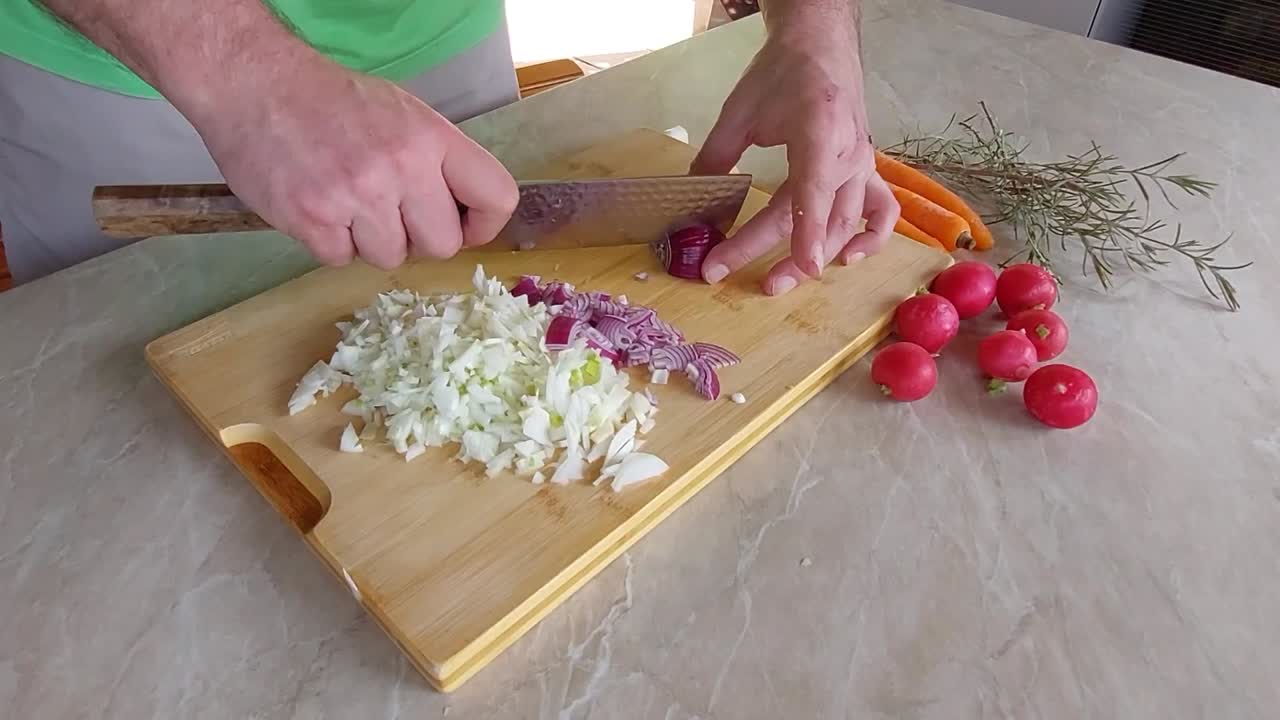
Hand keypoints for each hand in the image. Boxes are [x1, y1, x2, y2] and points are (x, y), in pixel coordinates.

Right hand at [193, 58, 518, 268]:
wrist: (253, 83)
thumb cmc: (331, 101)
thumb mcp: (402, 113)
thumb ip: (438, 162)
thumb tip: (464, 218)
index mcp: (431, 138)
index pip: (497, 196)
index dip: (484, 224)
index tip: (464, 226)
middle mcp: (400, 167)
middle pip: (442, 245)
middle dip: (419, 239)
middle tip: (391, 214)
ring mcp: (355, 195)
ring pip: (390, 258)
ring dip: (370, 241)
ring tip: (348, 204)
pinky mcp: (312, 219)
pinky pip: (341, 259)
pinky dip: (330, 243)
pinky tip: (319, 209)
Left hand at [691, 15, 898, 294]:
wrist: (821, 45)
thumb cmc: (783, 73)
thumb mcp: (740, 111)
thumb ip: (717, 155)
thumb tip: (695, 198)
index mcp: (819, 133)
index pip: (810, 195)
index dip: (804, 236)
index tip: (801, 269)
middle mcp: (849, 154)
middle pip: (818, 219)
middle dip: (778, 255)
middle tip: (728, 273)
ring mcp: (863, 165)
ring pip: (846, 224)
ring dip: (815, 258)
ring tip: (776, 282)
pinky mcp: (868, 170)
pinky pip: (881, 211)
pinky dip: (871, 238)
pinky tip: (848, 259)